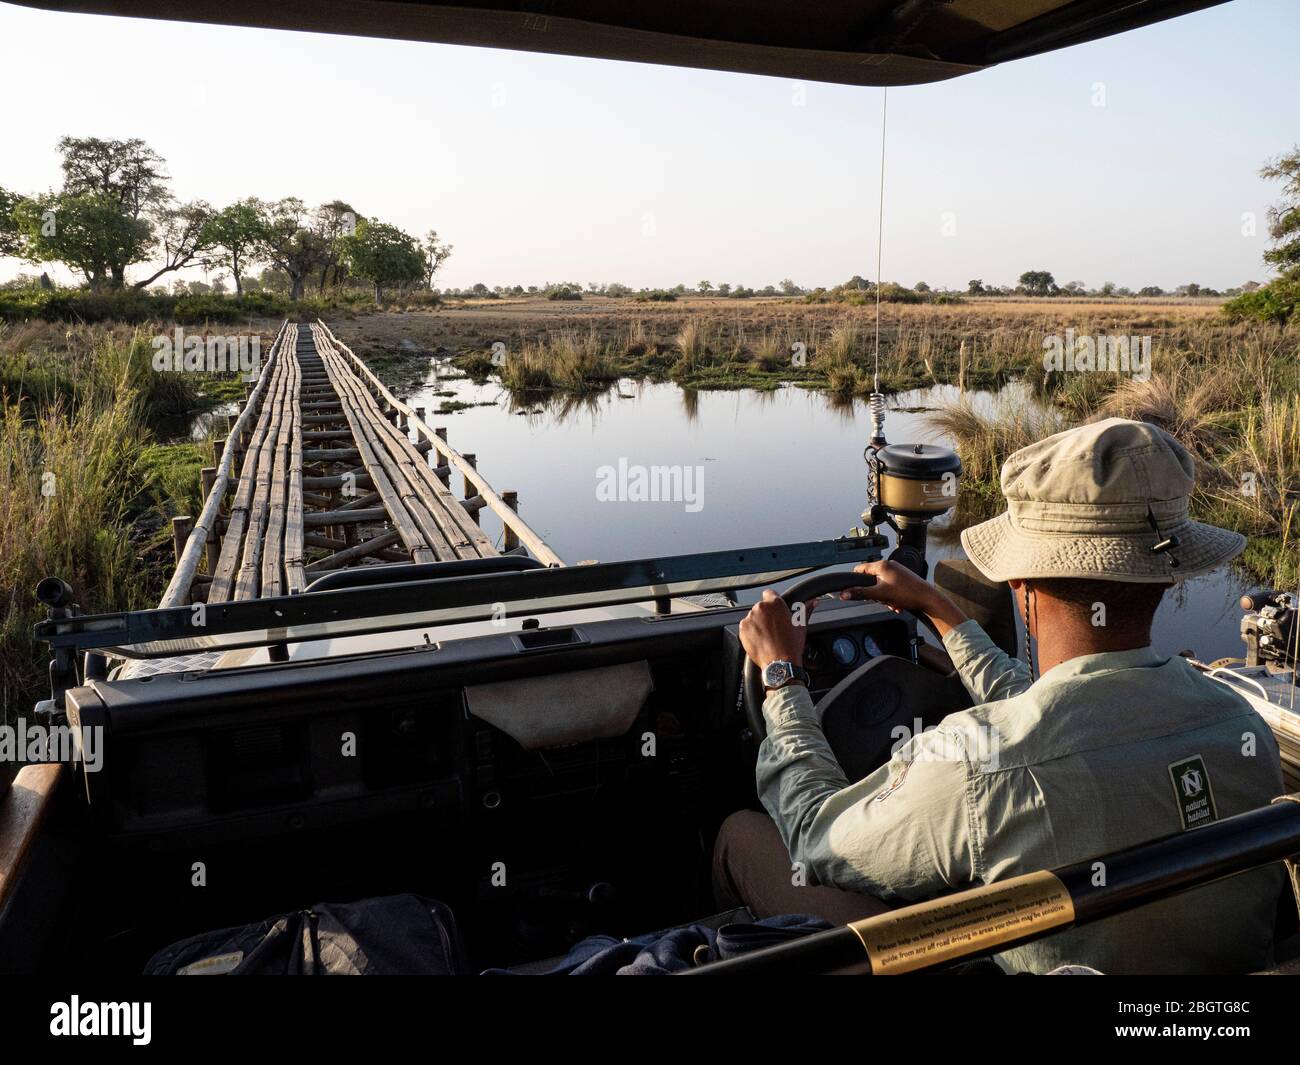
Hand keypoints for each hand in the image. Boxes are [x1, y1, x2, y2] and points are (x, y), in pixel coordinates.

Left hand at [739, 589, 814, 668]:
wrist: (780, 662)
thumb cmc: (791, 644)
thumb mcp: (801, 625)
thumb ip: (805, 609)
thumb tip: (812, 601)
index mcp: (775, 603)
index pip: (769, 593)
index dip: (773, 602)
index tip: (775, 610)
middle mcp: (761, 608)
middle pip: (761, 606)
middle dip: (766, 614)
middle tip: (774, 627)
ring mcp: (750, 618)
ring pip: (753, 617)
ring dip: (758, 623)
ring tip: (768, 635)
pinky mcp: (743, 629)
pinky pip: (746, 627)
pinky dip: (751, 632)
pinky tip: (761, 640)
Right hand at [838, 560, 966, 635]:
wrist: (928, 599)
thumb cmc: (908, 594)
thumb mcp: (880, 595)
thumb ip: (861, 593)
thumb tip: (844, 593)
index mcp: (882, 565)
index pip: (860, 569)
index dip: (856, 581)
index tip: (857, 591)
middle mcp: (889, 565)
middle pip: (871, 579)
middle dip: (874, 592)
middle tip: (881, 599)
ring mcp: (898, 571)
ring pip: (881, 584)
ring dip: (884, 596)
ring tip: (892, 602)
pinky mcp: (904, 577)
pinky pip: (891, 586)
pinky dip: (892, 596)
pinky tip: (897, 603)